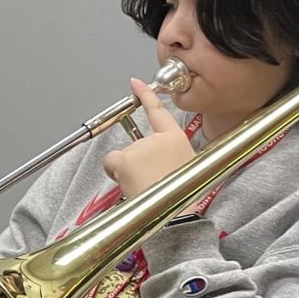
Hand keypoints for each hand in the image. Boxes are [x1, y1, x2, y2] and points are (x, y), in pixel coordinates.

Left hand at [102, 77, 195, 197]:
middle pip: (135, 144)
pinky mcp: (126, 159)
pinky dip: (115, 173)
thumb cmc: (183, 197)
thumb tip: (157, 159)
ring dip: (127, 171)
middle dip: (135, 162)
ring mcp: (140, 147)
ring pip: (122, 156)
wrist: (179, 215)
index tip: (135, 82)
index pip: (158, 112)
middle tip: (150, 181)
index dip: (146, 95)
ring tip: (145, 186)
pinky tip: (131, 184)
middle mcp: (158, 139)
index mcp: (176, 139)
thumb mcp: (188, 169)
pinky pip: (111, 162)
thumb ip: (170, 156)